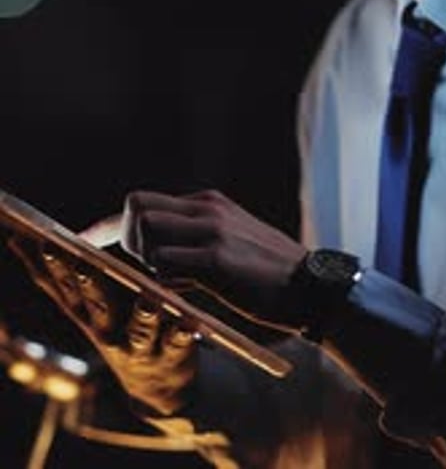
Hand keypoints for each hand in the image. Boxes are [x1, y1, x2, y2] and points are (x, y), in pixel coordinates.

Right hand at [8, 235, 195, 416]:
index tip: (46, 242)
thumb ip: (62, 278)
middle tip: (82, 261)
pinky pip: (177, 344)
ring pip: (139, 330)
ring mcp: (139, 347)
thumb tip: (18, 238)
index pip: (66, 288)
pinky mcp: (170, 357)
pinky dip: (182, 334)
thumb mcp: (86, 308)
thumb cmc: (118, 328)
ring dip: (142, 314)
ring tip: (148, 297)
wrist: (158, 387)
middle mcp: (108, 332)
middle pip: (96, 306)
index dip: (54, 267)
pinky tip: (189, 322)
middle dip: (88, 284)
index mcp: (88, 314)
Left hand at [84, 190, 306, 325]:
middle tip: (145, 268)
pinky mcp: (217, 258)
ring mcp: (211, 230)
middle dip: (126, 238)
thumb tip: (156, 252)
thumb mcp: (232, 240)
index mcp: (209, 203)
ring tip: (170, 281)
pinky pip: (165, 263)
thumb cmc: (272, 272)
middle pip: (136, 207)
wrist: (313, 287)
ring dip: (145, 260)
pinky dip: (161, 280)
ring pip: (145, 232)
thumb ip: (196, 239)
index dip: (110, 223)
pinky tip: (181, 292)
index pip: (146, 200)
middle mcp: (206, 208)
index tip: (86, 238)